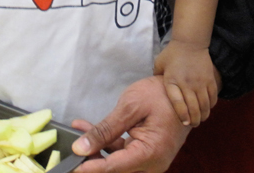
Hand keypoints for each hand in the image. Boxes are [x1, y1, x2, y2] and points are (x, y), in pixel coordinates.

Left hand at [71, 76, 189, 172]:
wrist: (181, 90)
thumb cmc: (160, 95)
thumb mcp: (130, 107)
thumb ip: (105, 129)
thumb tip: (81, 147)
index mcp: (151, 154)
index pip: (115, 167)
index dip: (91, 167)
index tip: (72, 165)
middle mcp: (152, 164)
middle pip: (115, 169)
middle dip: (92, 158)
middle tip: (73, 145)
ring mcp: (150, 160)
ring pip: (117, 161)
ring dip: (97, 148)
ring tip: (79, 128)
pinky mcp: (146, 154)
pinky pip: (123, 153)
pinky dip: (107, 143)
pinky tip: (90, 129)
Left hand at [154, 40, 218, 126]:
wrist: (190, 42)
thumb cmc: (172, 53)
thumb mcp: (159, 64)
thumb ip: (156, 78)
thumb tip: (152, 91)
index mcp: (172, 80)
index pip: (177, 102)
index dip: (182, 115)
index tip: (184, 123)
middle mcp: (187, 82)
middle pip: (193, 108)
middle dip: (194, 120)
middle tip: (193, 124)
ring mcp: (200, 81)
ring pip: (205, 105)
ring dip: (203, 115)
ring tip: (200, 119)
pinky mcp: (210, 79)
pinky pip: (213, 97)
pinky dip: (211, 105)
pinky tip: (207, 108)